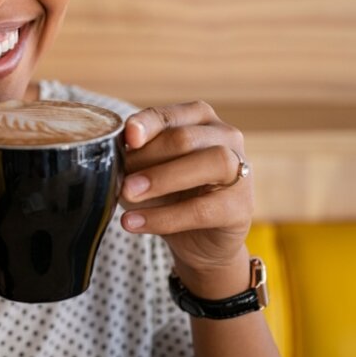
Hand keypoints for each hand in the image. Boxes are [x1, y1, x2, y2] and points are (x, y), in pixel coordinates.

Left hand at [120, 101, 252, 292]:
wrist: (197, 240)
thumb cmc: (170, 194)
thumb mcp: (146, 170)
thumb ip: (134, 157)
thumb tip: (113, 155)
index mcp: (197, 119)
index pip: (168, 116)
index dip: (146, 124)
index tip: (127, 137)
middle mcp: (225, 137)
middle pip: (185, 138)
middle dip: (148, 158)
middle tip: (120, 179)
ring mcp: (240, 170)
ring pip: (209, 163)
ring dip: (162, 180)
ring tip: (128, 196)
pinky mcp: (242, 207)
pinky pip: (204, 209)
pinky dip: (165, 217)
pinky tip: (135, 222)